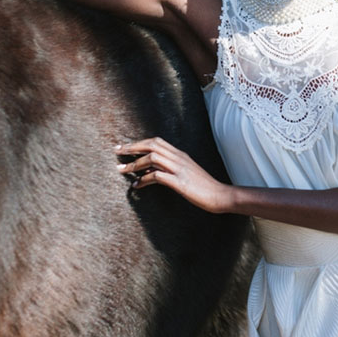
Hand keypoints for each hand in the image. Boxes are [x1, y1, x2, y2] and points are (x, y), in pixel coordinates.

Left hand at [115, 137, 232, 212]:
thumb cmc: (203, 187)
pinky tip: (136, 186)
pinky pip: (157, 176)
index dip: (139, 142)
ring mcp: (179, 169)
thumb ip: (171, 168)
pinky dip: (143, 179)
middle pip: (152, 145)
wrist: (220, 195)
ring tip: (122, 169)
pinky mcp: (179, 182)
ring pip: (152, 158)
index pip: (156, 141)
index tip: (124, 147)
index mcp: (180, 154)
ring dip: (135, 163)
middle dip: (132, 147)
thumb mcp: (186, 173)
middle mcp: (179, 158)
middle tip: (117, 151)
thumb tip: (151, 171)